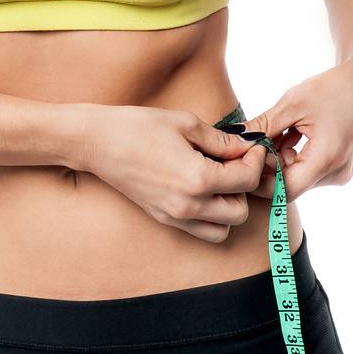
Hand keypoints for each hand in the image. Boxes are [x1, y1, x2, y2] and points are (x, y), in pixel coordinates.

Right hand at [80, 105, 268, 243]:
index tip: (251, 147)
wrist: (97, 142)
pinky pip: (200, 230)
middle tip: (235, 163)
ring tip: (219, 181)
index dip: (255, 160)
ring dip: (229, 207)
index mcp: (198, 178)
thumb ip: (221, 140)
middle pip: (240, 211)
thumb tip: (245, 147)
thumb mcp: (185, 123)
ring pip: (223, 229)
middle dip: (244, 186)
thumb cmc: (137, 127)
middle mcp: (189, 204)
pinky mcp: (163, 218)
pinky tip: (202, 190)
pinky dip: (210, 216)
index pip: (246, 179)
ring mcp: (175, 215)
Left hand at [243, 49, 352, 201]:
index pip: (283, 191)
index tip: (241, 158)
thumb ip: (262, 126)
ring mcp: (340, 172)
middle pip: (289, 184)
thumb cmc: (333, 88)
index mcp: (327, 160)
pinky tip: (289, 133)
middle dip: (267, 165)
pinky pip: (308, 169)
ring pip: (297, 177)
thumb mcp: (292, 103)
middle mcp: (336, 174)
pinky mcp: (340, 166)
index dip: (258, 179)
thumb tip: (232, 140)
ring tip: (274, 130)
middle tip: (250, 141)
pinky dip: (292, 155)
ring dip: (278, 159)